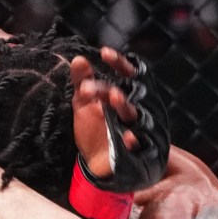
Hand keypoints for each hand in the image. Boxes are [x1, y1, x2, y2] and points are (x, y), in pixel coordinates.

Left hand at [68, 46, 167, 184]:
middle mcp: (132, 109)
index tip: (104, 53)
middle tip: (96, 87)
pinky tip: (126, 138)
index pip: (126, 74)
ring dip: (125, 106)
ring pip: (134, 115)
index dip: (118, 63)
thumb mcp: (84, 105)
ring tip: (114, 97)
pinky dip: (133, 141)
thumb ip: (82, 82)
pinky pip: (139, 144)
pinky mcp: (138, 150)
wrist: (97, 165)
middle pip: (127, 94)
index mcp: (122, 95)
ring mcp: (137, 129)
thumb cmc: (94, 130)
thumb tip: (78, 59)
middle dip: (113, 89)